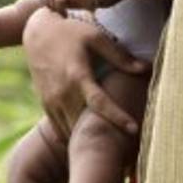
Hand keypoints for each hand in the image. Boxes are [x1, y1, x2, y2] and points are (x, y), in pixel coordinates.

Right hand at [22, 8, 147, 138]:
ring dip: (86, 140)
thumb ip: (120, 56)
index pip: (99, 103)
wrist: (37, 32)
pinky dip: (74, 136)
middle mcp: (62, 93)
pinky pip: (60, 128)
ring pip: (70, 131)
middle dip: (102, 137)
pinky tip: (88, 141)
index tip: (134, 129)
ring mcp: (52, 101)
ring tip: (108, 150)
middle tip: (126, 149)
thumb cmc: (70, 32)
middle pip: (84, 124)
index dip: (117, 117)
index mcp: (77, 76)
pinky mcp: (46, 105)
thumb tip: (145, 68)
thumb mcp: (95, 37)